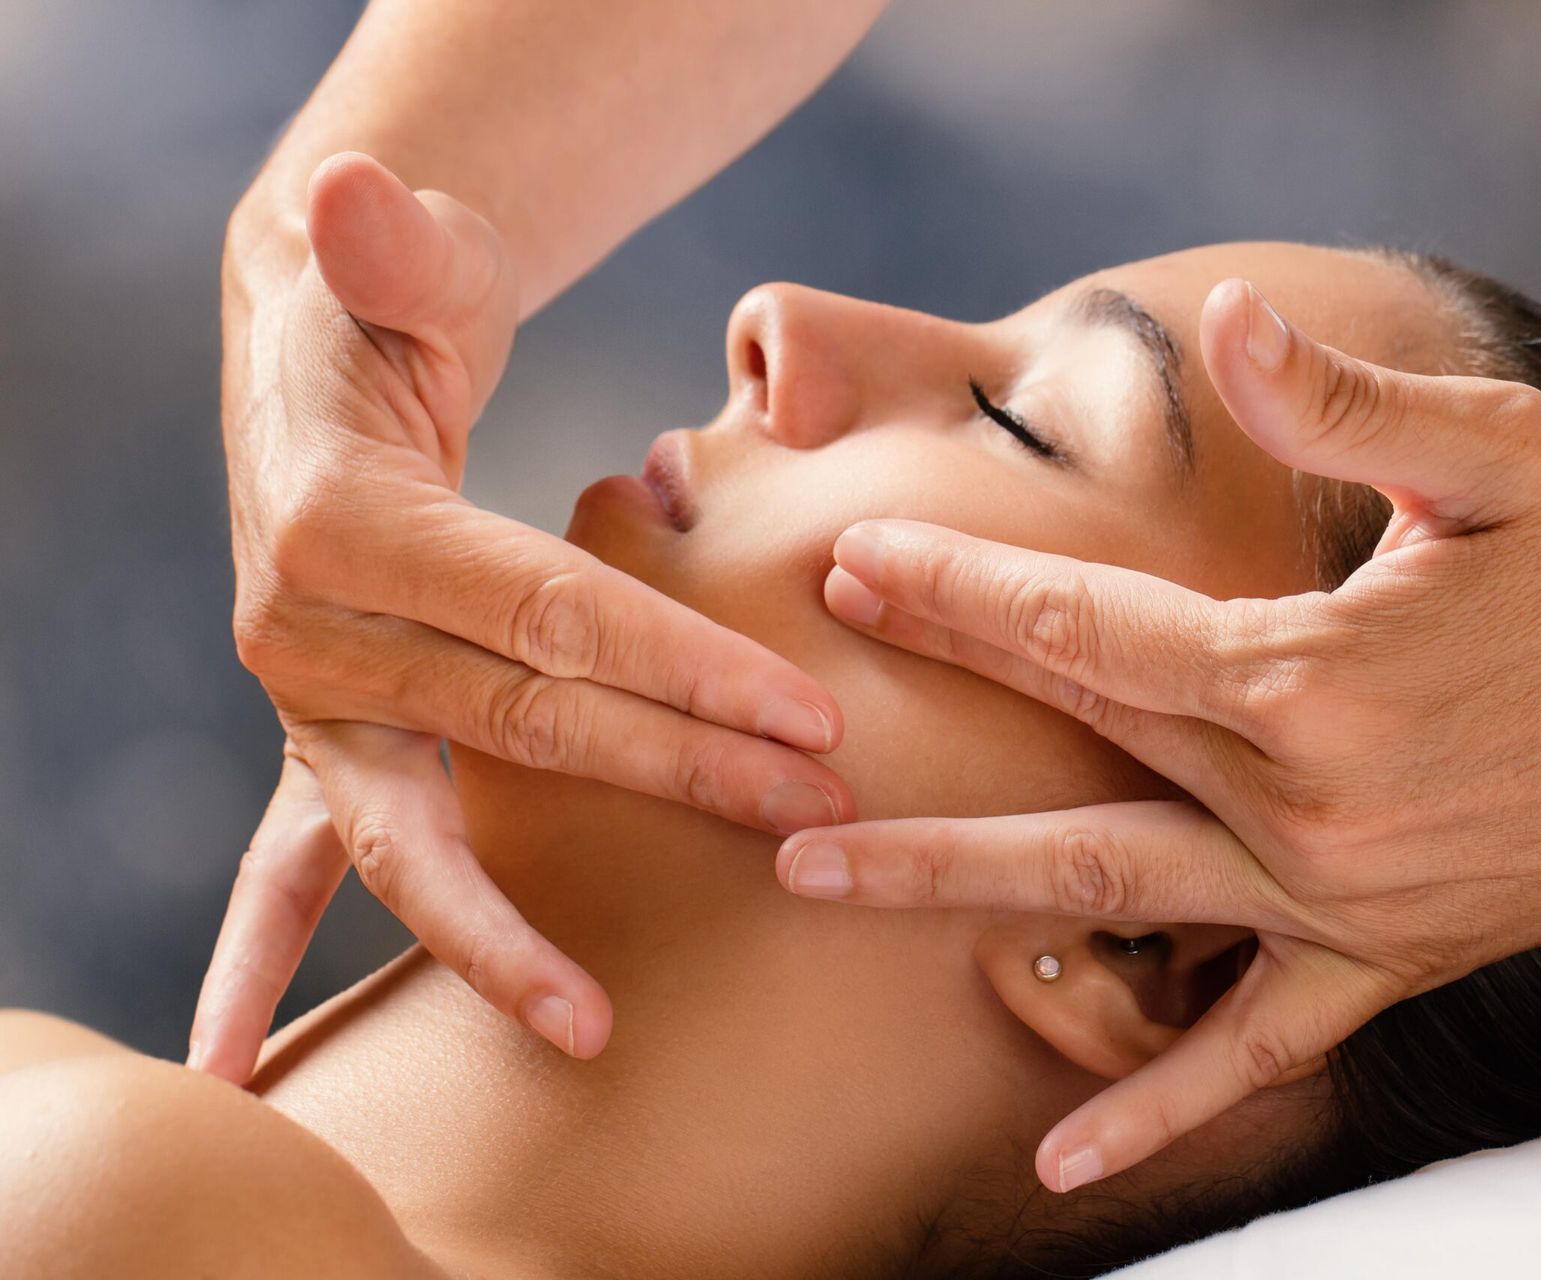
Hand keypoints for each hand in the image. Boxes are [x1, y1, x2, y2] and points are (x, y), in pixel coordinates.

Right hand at [191, 154, 853, 1079]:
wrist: (319, 378)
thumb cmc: (390, 309)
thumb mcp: (400, 263)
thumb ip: (394, 244)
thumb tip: (354, 191)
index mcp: (344, 526)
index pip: (542, 615)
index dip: (674, 665)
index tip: (805, 713)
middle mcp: (308, 633)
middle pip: (525, 726)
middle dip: (677, 773)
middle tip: (815, 814)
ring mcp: (312, 708)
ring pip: (435, 830)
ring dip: (522, 924)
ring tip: (596, 1022)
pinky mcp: (332, 747)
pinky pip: (320, 869)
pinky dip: (319, 957)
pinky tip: (298, 1053)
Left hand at [773, 279, 1540, 1190]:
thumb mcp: (1501, 458)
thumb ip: (1343, 402)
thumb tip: (1229, 316)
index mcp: (1313, 673)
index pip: (1090, 626)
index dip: (962, 588)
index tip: (858, 560)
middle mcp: (1309, 801)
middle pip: (1072, 750)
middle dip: (927, 719)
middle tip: (785, 717)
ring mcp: (1343, 899)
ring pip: (1114, 899)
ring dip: (957, 890)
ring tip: (820, 883)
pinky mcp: (1393, 958)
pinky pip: (1256, 1048)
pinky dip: (1161, 1106)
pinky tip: (1067, 1160)